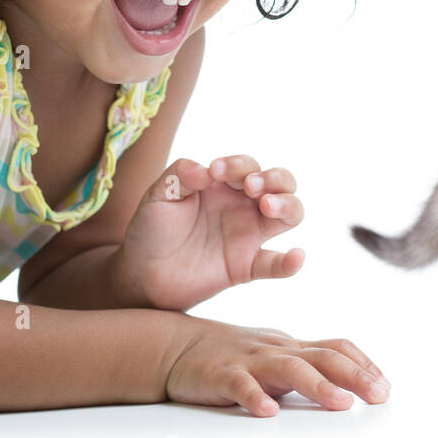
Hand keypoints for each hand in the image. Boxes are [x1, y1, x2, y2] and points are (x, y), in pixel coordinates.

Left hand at [117, 155, 306, 310]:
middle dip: (274, 178)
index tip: (215, 171)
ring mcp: (248, 235)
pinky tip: (296, 256)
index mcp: (224, 185)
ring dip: (288, 204)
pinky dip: (291, 262)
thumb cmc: (152, 228)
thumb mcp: (159, 195)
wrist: (141, 272)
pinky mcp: (246, 266)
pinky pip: (276, 265)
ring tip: (268, 206)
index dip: (238, 164)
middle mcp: (243, 206)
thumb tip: (206, 170)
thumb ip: (180, 175)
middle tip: (249, 186)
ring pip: (290, 214)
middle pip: (281, 183)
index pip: (247, 165)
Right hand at [165, 317, 390, 416]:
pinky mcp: (220, 375)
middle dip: (355, 375)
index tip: (385, 386)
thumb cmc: (230, 355)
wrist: (175, 346)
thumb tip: (349, 385)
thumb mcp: (274, 355)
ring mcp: (249, 360)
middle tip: (379, 395)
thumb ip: (305, 366)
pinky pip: (240, 385)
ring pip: (288, 368)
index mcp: (290, 345)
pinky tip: (268, 412)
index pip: (335, 347)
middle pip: (322, 356)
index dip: (363, 364)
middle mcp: (276, 349)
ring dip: (317, 385)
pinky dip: (255, 397)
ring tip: (341, 403)